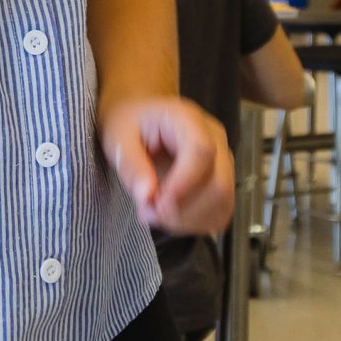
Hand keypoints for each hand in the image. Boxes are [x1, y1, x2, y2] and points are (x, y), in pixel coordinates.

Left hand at [99, 96, 231, 234]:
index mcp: (188, 119)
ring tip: (153, 213)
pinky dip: (194, 223)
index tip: (157, 203)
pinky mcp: (222, 181)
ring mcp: (222, 161)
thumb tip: (147, 195)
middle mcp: (214, 138)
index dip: (183, 184)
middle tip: (147, 211)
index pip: (201, 152)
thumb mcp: (118, 137)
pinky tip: (170, 215)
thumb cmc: (129, 122)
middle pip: (218, 183)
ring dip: (186, 219)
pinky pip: (219, 212)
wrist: (139, 117)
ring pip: (222, 202)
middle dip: (182, 209)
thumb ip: (131, 165)